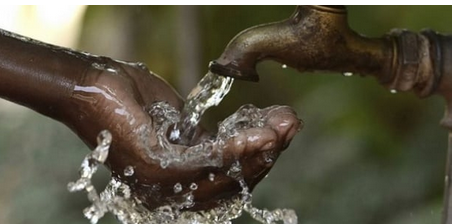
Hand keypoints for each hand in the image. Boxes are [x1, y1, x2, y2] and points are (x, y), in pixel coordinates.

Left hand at [65, 58, 301, 210]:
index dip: (259, 161)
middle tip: (290, 127)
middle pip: (231, 185)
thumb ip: (207, 141)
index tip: (282, 132)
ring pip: (222, 176)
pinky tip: (257, 134)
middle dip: (266, 156)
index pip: (227, 182)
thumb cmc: (134, 104)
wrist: (94, 86)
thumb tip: (241, 140)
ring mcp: (159, 184)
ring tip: (281, 130)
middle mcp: (169, 195)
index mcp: (176, 187)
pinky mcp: (153, 166)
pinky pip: (203, 162)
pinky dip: (235, 149)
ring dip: (257, 152)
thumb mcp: (180, 127)